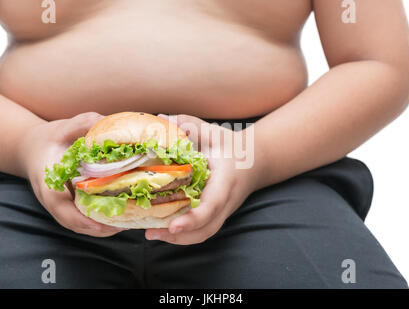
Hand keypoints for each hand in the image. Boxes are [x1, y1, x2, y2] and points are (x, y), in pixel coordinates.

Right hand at [19, 112, 125, 236]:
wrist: (32, 148)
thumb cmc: (48, 139)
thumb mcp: (63, 128)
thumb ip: (81, 124)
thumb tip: (104, 121)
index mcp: (49, 186)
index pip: (63, 211)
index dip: (83, 221)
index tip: (103, 225)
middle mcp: (55, 202)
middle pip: (77, 224)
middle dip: (102, 229)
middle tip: (128, 223)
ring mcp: (62, 207)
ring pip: (83, 226)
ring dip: (105, 228)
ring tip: (130, 223)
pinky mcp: (71, 206)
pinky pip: (86, 219)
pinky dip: (102, 222)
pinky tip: (123, 215)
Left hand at [145, 114, 254, 244]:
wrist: (257, 161)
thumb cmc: (233, 147)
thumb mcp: (213, 132)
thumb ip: (189, 124)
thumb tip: (161, 118)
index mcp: (226, 181)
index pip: (212, 204)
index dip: (193, 218)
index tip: (173, 225)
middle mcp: (226, 201)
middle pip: (207, 229)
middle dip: (180, 236)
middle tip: (151, 233)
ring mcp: (223, 211)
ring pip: (204, 234)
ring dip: (178, 239)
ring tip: (152, 233)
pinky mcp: (218, 214)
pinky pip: (203, 230)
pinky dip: (183, 234)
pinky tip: (162, 228)